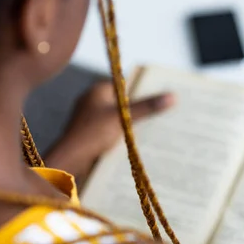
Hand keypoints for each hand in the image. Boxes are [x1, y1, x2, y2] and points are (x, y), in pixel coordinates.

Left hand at [45, 82, 174, 178]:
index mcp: (97, 90)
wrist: (70, 160)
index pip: (123, 84)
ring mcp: (88, 117)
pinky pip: (108, 129)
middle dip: (137, 108)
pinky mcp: (88, 133)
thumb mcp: (124, 119)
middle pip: (121, 101)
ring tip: (149, 129)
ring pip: (115, 117)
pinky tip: (131, 142)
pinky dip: (119, 134)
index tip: (159, 95)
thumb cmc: (94, 134)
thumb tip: (173, 96)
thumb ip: (147, 107)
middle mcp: (91, 101)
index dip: (141, 89)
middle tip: (159, 114)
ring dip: (129, 123)